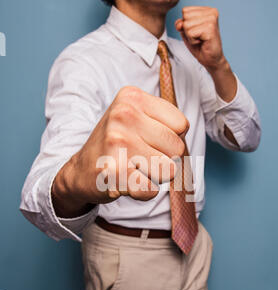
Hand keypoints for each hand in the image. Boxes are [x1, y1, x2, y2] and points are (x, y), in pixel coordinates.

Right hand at [51, 86, 188, 216]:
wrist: (80, 171)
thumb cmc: (116, 145)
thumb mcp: (136, 117)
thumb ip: (165, 119)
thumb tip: (186, 136)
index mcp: (132, 97)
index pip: (182, 125)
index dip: (171, 139)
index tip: (148, 140)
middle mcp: (124, 115)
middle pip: (178, 148)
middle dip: (164, 159)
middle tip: (139, 157)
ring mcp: (117, 143)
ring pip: (169, 170)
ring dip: (154, 176)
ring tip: (133, 168)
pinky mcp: (115, 172)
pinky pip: (152, 189)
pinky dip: (144, 192)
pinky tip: (127, 182)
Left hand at [175, 6, 226, 71]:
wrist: (211, 60)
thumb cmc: (200, 46)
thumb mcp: (186, 32)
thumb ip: (181, 24)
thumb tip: (180, 23)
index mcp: (206, 10)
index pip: (185, 10)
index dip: (186, 24)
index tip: (196, 31)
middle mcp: (211, 11)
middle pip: (185, 17)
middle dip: (188, 30)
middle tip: (199, 37)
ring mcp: (211, 19)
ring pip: (186, 25)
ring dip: (190, 36)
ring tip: (200, 39)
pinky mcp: (210, 28)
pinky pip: (190, 33)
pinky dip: (193, 41)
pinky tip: (202, 42)